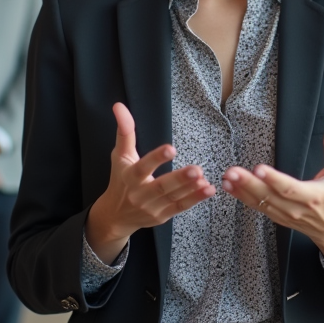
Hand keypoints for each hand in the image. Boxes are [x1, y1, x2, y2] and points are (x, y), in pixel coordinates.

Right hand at [85, 102, 216, 263]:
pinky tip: (208, 190)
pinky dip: (194, 200)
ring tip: (204, 178)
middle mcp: (140, 194)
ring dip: (191, 189)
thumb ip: (124, 132)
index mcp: (130, 177)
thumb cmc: (120, 180)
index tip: (171, 148)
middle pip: (161, 187)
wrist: (115, 215)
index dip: (156, 158)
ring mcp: (151, 208)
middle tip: (196, 169)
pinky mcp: (162, 216)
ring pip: (173, 198)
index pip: (143, 167)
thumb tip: (119, 106)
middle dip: (179, 179)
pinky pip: (180, 207)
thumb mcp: (120, 156)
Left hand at [221, 120, 323, 269]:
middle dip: (249, 183)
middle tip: (232, 172)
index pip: (290, 188)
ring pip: (260, 203)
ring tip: (227, 177)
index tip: (258, 168)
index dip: (274, 179)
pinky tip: (229, 187)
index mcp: (312, 196)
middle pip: (269, 196)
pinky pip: (257, 207)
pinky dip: (242, 197)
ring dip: (241, 190)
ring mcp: (284, 215)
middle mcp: (295, 208)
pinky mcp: (276, 216)